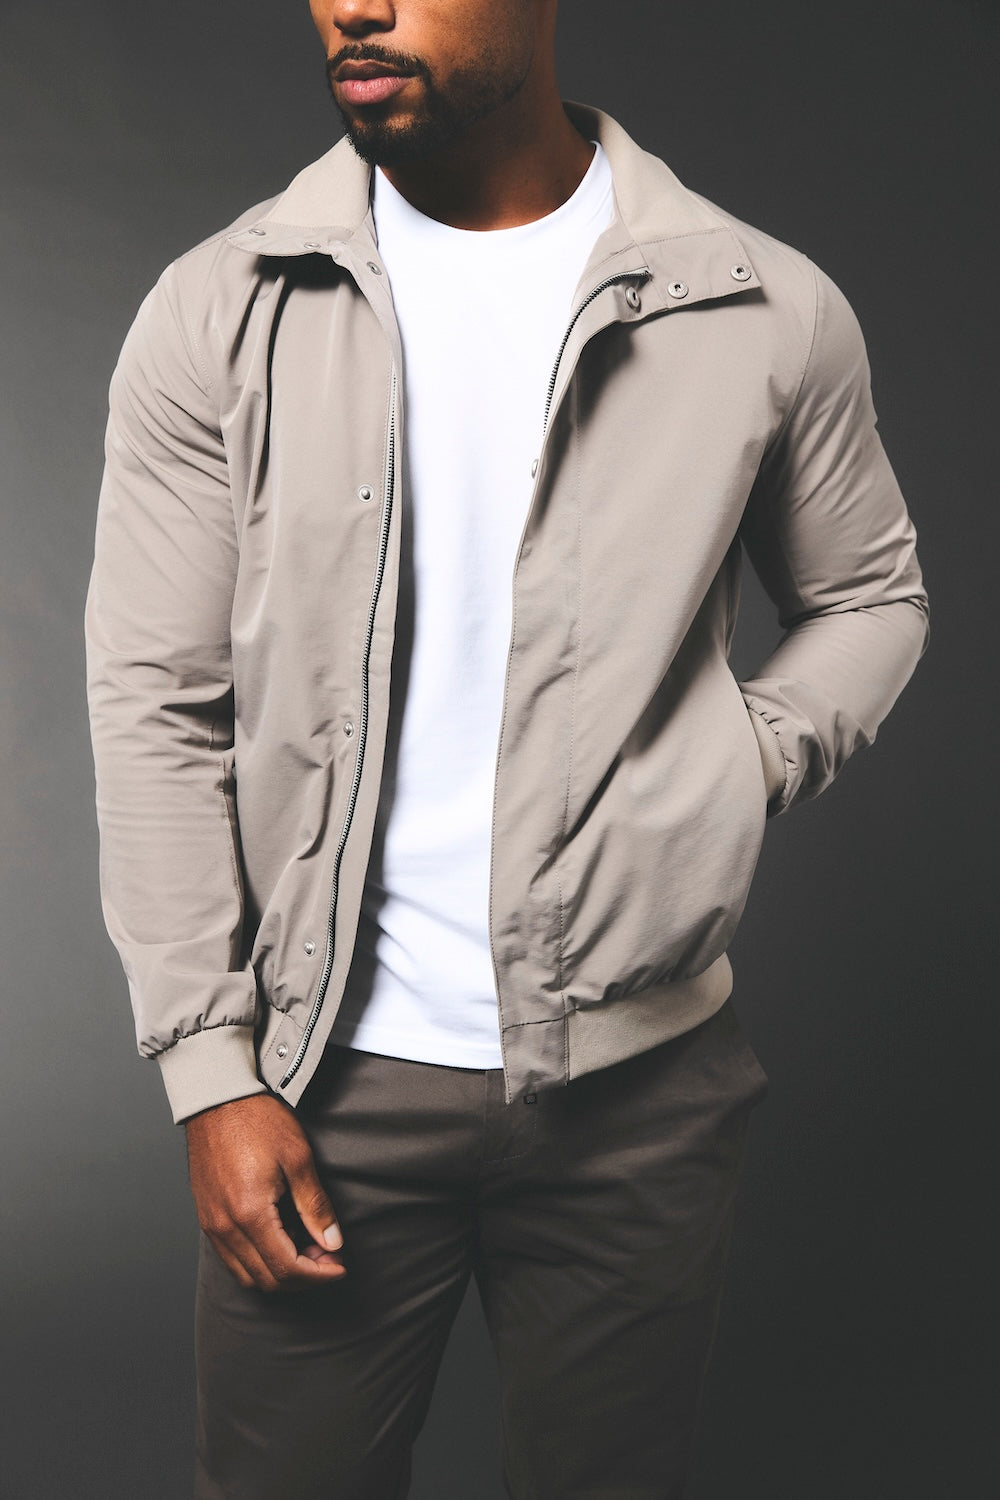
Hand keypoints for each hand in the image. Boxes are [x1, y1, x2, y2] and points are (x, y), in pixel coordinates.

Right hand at [185, 1093, 346, 1291]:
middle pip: (267, 1279)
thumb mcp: (298, 1158)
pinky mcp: (207, 1218)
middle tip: (329, 1258)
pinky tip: (280, 1242)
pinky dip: (259, 1262)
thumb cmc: (256, 1120)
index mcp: (249, 1213)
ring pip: (247, 1275)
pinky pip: (232, 1259)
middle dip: (303, 1278)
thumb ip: (315, 1206)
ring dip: (281, 1274)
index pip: (287, 1268)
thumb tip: (332, 1242)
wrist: (217, 1099)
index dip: (318, 1275)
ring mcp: (212, 1225)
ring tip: (308, 1251)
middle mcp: (225, 1227)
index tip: (339, 1267)